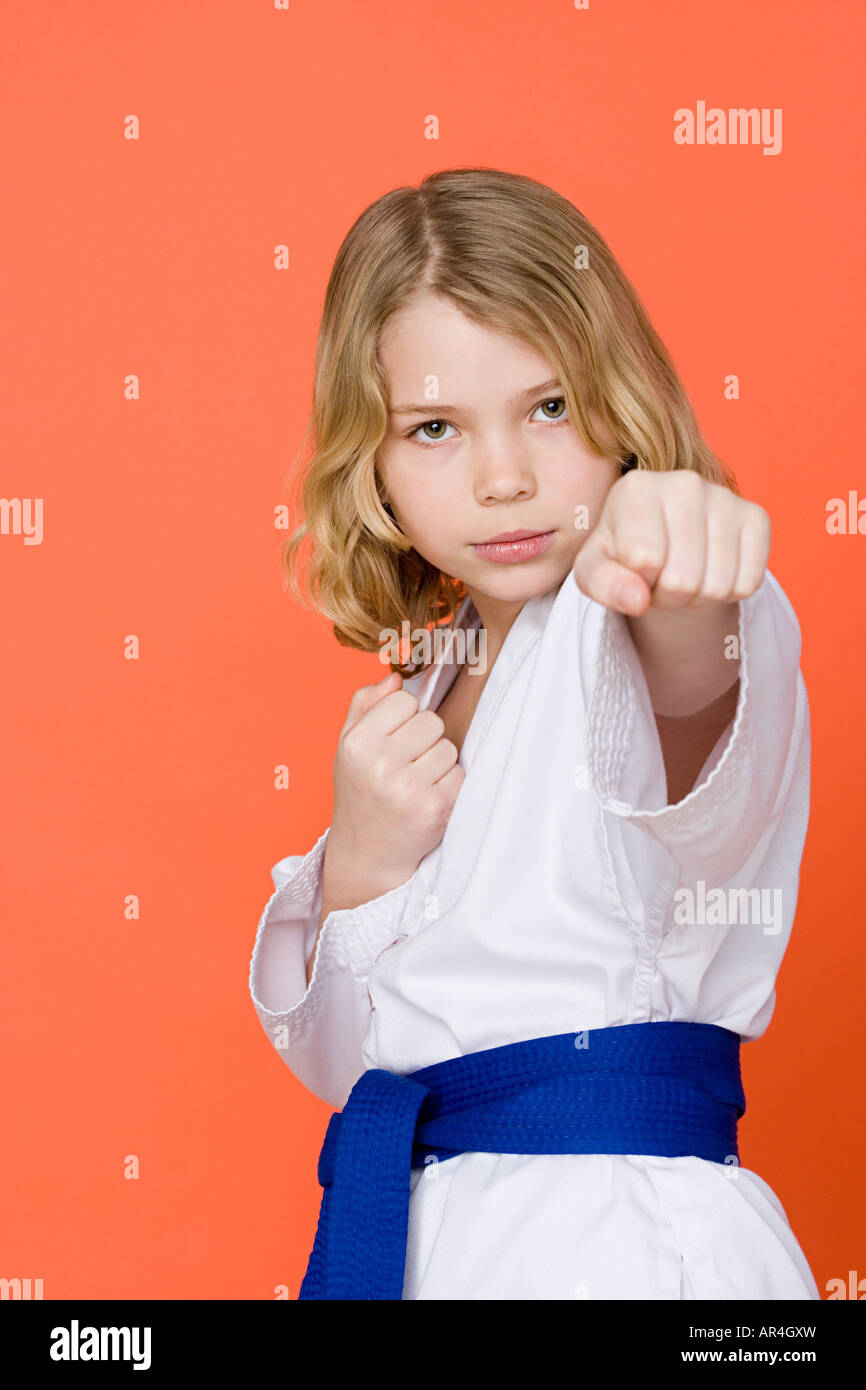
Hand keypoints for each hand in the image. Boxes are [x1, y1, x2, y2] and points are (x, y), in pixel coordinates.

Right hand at [323, 672, 464, 908]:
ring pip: (449, 748)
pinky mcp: (434, 809)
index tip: (395, 739)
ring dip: (439, 763)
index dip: (405, 718)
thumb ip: (365, 704)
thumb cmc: (360, 792)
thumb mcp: (349, 746)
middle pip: (432, 721)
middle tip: (407, 764)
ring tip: (416, 783)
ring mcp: (408, 788)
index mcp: (358, 742)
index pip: (405, 700)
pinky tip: (428, 798)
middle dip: (425, 739)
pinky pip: (459, 774)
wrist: (366, 853)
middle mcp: (380, 764)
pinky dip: (449, 785)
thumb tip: (396, 677)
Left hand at [572, 469, 770, 615]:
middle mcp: (684, 482)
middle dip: (668, 595)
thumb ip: (603, 584)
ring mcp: (725, 496)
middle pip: (682, 579)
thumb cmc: (623, 557)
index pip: (643, 559)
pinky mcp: (757, 516)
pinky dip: (729, 592)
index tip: (633, 569)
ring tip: (683, 574)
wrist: (668, 548)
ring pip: (717, 585)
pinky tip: (712, 570)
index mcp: (636, 488)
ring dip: (698, 597)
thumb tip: (636, 599)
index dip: (637, 581)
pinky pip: (748, 582)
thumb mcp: (595, 572)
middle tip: (660, 578)